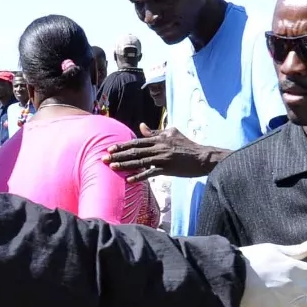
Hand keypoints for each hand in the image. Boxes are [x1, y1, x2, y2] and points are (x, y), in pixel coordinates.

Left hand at [103, 124, 218, 182]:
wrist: (201, 157)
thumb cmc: (187, 145)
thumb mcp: (171, 133)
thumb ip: (155, 131)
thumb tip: (141, 126)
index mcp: (159, 138)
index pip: (137, 141)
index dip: (122, 145)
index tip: (110, 148)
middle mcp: (158, 147)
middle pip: (134, 151)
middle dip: (118, 155)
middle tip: (104, 158)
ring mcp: (162, 158)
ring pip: (139, 161)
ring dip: (124, 164)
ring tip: (112, 167)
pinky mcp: (167, 169)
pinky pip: (150, 173)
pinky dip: (139, 176)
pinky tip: (129, 179)